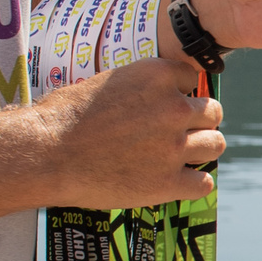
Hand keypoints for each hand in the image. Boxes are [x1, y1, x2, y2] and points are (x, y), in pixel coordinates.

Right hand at [38, 57, 224, 208]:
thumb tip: (155, 98)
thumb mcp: (106, 83)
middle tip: (178, 133)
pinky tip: (175, 182)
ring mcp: (174, 146)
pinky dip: (192, 184)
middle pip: (213, 112)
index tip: (167, 105)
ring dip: (202, 150)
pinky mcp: (168, 182)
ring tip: (180, 157)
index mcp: (157, 75)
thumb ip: (140, 88)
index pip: (192, 78)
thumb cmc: (64, 117)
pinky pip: (204, 183)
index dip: (181, 93)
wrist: (45, 152)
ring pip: (216, 145)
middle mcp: (174, 107)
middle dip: (198, 122)